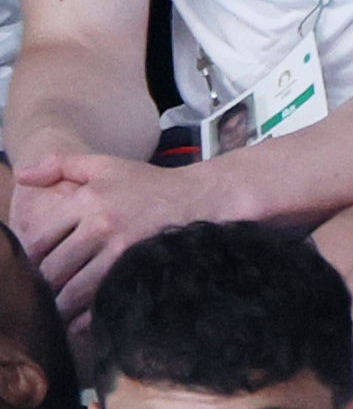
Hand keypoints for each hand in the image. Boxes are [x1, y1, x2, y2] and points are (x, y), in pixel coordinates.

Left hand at [12, 154, 224, 319]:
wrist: (199, 199)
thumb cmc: (148, 185)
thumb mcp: (107, 166)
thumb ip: (62, 164)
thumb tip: (22, 175)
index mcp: (88, 200)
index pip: (38, 240)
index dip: (33, 258)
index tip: (42, 262)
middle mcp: (102, 225)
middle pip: (52, 270)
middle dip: (47, 284)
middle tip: (52, 288)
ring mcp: (122, 250)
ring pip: (72, 292)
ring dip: (62, 305)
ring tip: (64, 307)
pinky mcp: (138, 270)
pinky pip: (101, 303)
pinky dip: (87, 318)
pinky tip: (85, 317)